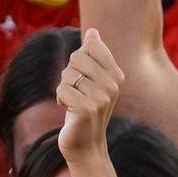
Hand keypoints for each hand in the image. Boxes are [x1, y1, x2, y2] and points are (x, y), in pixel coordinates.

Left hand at [57, 28, 123, 160]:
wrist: (86, 145)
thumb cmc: (87, 109)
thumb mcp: (93, 80)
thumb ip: (93, 55)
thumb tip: (93, 31)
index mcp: (116, 75)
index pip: (91, 46)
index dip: (79, 60)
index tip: (85, 78)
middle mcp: (112, 85)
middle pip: (76, 58)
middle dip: (69, 75)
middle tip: (78, 93)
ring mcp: (101, 97)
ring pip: (67, 74)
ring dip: (64, 88)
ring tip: (74, 103)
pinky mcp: (86, 109)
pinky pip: (62, 89)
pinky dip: (61, 99)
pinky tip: (70, 111)